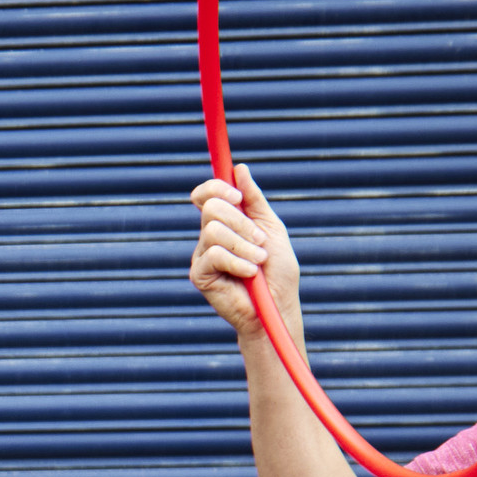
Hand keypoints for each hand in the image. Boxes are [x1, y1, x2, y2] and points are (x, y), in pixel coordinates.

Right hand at [188, 171, 300, 337]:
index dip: (216, 188)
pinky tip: (249, 274)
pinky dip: (238, 262)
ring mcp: (202, 255)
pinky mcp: (199, 275)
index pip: (206, 195)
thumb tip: (239, 169)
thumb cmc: (277, 272)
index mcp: (226, 223)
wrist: (277, 307)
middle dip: (241, 222)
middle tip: (260, 240)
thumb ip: (254, 201)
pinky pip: (214, 254)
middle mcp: (210, 236)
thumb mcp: (271, 229)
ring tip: (259, 262)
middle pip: (210, 208)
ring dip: (244, 245)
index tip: (238, 197)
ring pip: (213, 231)